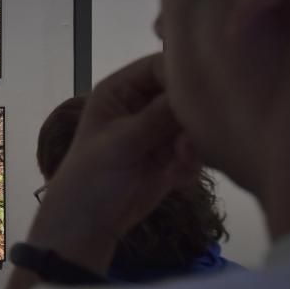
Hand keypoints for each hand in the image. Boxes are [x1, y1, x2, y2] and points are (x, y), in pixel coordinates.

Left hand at [28, 53, 197, 273]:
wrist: (88, 224)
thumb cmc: (92, 176)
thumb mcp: (122, 142)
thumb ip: (158, 115)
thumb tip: (194, 90)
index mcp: (121, 89)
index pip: (160, 64)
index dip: (182, 75)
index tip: (200, 97)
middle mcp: (142, 104)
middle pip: (183, 93)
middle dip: (192, 116)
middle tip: (190, 139)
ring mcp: (159, 131)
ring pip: (195, 123)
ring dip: (194, 144)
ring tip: (180, 161)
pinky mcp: (172, 157)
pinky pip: (197, 151)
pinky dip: (192, 164)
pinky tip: (176, 179)